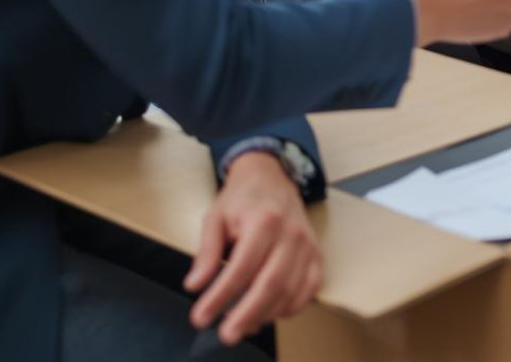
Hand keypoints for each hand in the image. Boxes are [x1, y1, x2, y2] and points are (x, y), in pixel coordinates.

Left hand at [184, 152, 321, 345]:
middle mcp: (290, 233)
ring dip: (266, 314)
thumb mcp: (215, 217)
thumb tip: (194, 285)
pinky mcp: (316, 254)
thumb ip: (206, 251)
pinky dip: (290, 308)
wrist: (272, 175)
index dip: (220, 297)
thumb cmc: (242, 198)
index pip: (241, 268)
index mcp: (263, 220)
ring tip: (242, 325)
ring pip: (290, 291)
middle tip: (226, 335)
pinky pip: (309, 290)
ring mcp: (307, 244)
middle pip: (270, 284)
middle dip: (246, 315)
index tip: (200, 317)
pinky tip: (270, 313)